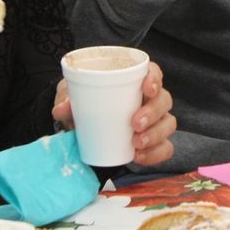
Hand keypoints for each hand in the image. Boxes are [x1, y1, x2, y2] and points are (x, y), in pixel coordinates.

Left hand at [52, 62, 176, 165]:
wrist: (83, 128)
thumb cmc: (84, 103)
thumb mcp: (73, 96)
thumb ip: (67, 99)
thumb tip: (61, 109)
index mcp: (135, 80)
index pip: (154, 72)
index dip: (155, 79)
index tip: (147, 89)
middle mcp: (149, 99)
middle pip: (164, 100)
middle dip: (153, 112)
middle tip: (134, 123)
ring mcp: (155, 121)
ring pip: (168, 124)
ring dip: (156, 134)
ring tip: (136, 143)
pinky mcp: (154, 142)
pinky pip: (165, 148)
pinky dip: (155, 154)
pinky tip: (139, 157)